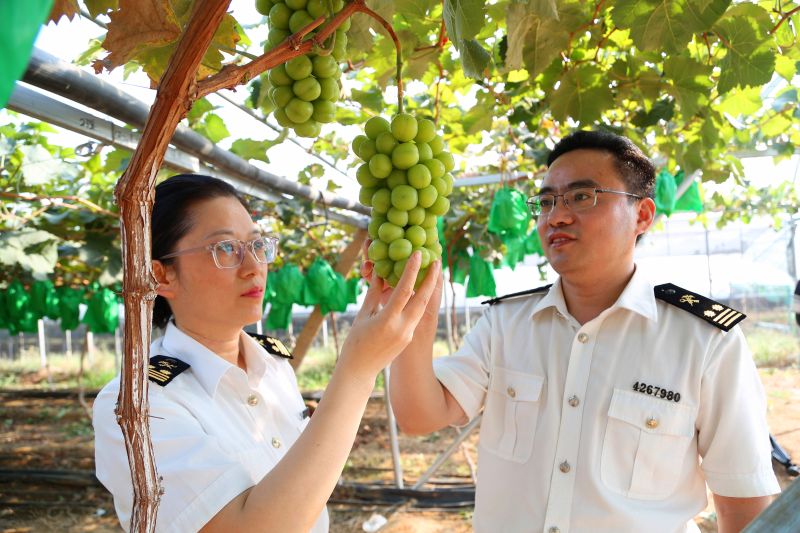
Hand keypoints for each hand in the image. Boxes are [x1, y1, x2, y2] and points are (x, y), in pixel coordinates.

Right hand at [340, 251, 440, 379]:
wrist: (360, 370)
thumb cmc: (355, 341)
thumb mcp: (363, 315)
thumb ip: (374, 294)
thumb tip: (381, 274)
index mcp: (387, 321)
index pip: (403, 291)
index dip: (411, 271)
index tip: (416, 254)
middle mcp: (402, 328)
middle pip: (422, 299)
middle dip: (431, 279)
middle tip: (436, 260)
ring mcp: (407, 334)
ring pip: (422, 307)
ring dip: (429, 289)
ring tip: (433, 272)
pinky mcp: (408, 337)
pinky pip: (417, 314)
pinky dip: (420, 300)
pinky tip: (421, 289)